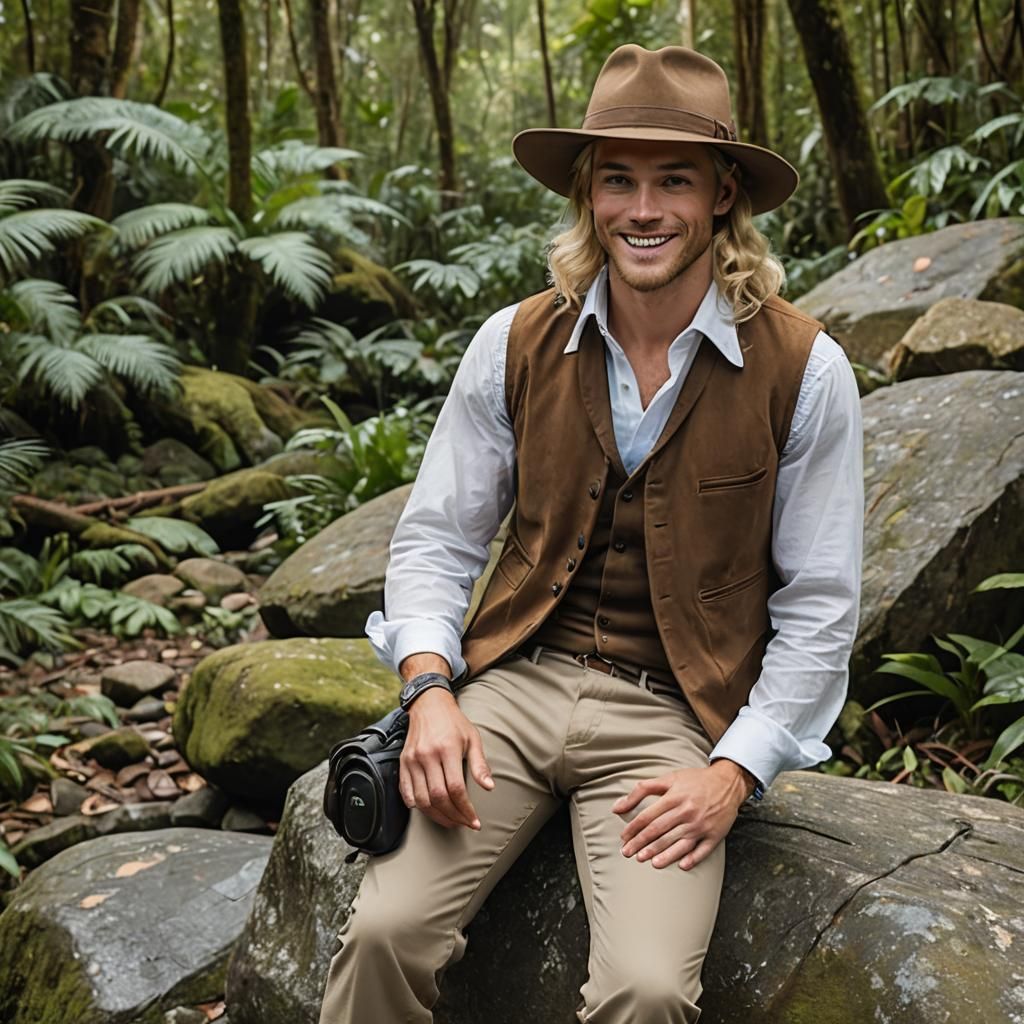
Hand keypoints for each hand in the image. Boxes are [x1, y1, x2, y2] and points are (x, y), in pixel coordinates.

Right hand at [399, 687, 493, 829]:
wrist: (429, 704)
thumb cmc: (454, 722)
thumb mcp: (473, 738)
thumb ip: (480, 764)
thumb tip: (489, 787)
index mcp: (447, 749)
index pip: (455, 789)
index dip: (465, 809)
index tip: (474, 820)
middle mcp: (427, 755)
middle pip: (438, 797)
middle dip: (453, 816)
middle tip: (463, 823)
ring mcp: (412, 760)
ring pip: (421, 799)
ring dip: (436, 815)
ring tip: (449, 820)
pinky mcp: (403, 762)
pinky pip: (405, 792)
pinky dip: (416, 805)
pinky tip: (429, 809)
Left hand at [613, 761, 751, 870]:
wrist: (728, 782)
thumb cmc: (695, 780)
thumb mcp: (669, 778)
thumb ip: (642, 789)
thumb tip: (618, 806)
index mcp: (674, 797)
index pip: (648, 816)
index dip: (633, 828)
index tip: (624, 838)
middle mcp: (687, 812)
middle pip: (659, 831)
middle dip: (641, 844)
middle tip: (628, 854)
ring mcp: (701, 824)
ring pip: (678, 843)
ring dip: (662, 854)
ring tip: (648, 861)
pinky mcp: (715, 834)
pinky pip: (703, 850)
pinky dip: (693, 858)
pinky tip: (682, 866)